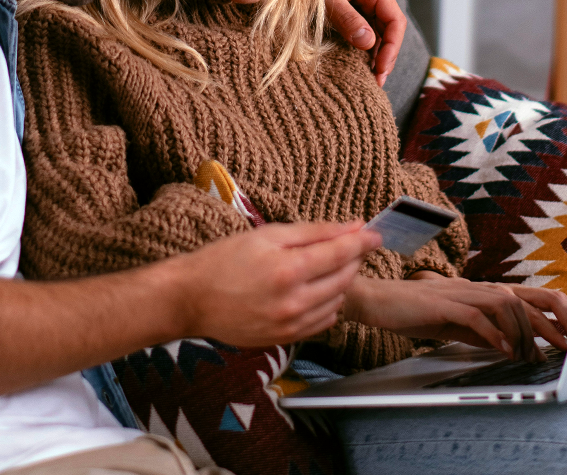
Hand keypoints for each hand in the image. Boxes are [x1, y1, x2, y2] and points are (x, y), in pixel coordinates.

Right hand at [172, 221, 380, 347]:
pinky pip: (323, 322)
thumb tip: (351, 227)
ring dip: (341, 282)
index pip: (342, 254)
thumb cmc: (224, 260)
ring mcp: (291, 325)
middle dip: (353, 259)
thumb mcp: (267, 235)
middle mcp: (294, 302)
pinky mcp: (285, 340)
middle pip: (344, 278)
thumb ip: (313, 232)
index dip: (363, 242)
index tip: (375, 234)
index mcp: (289, 270)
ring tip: (327, 266)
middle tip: (348, 246)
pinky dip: (328, 305)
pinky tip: (315, 291)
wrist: (191, 300)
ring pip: (337, 301)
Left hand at [321, 0, 406, 86]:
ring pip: (377, 30)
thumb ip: (347, 18)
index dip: (392, 47)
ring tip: (368, 75)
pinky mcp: (349, 5)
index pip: (395, 21)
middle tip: (376, 80)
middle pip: (389, 29)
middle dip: (385, 55)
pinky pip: (363, 27)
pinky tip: (358, 60)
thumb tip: (368, 43)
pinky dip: (363, 44)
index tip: (380, 69)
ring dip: (375, 52)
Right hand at [344, 276, 566, 362]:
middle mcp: (477, 287)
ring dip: (524, 332)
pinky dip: (494, 334)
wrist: (378, 300)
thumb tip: (512, 345)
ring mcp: (461, 293)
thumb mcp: (459, 323)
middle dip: (553, 320)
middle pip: (527, 296)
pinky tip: (503, 351)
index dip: (557, 310)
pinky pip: (476, 317)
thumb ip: (485, 330)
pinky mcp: (444, 303)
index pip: (531, 295)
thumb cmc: (415, 311)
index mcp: (484, 291)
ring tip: (531, 355)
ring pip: (506, 305)